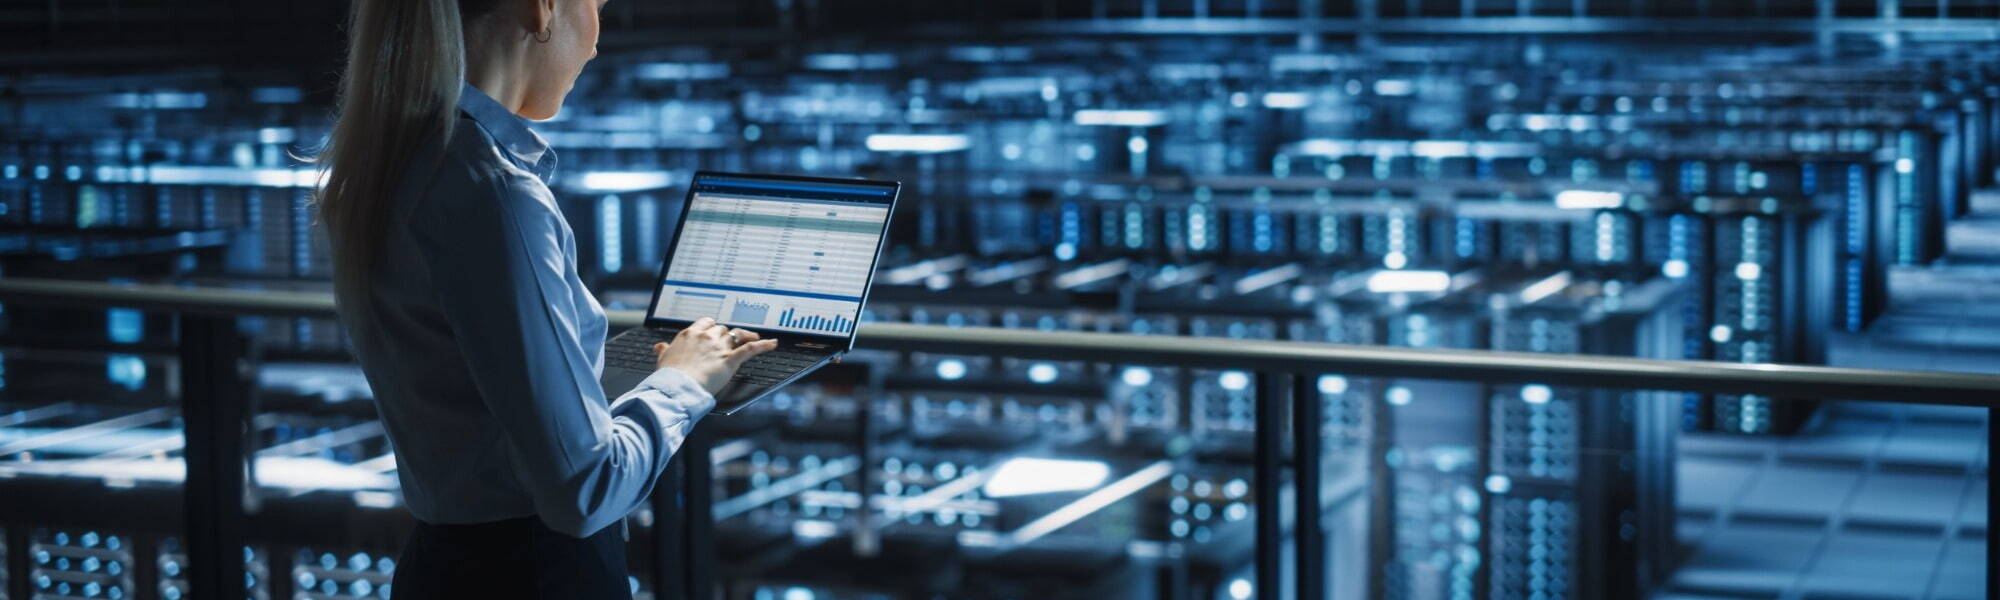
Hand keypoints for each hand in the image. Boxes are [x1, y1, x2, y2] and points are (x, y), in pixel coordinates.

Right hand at [653, 317, 778, 393]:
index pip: (705, 323)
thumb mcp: (662, 360)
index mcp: (689, 335)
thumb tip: (659, 346)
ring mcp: (718, 347)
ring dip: (745, 335)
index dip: (712, 327)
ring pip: (736, 335)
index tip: (715, 330)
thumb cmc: (668, 377)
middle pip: (721, 329)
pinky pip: (750, 349)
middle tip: (733, 339)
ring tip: (753, 337)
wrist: (676, 387)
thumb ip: (664, 351)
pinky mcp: (729, 360)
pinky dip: (763, 345)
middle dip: (727, 334)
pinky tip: (772, 343)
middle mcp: (705, 337)